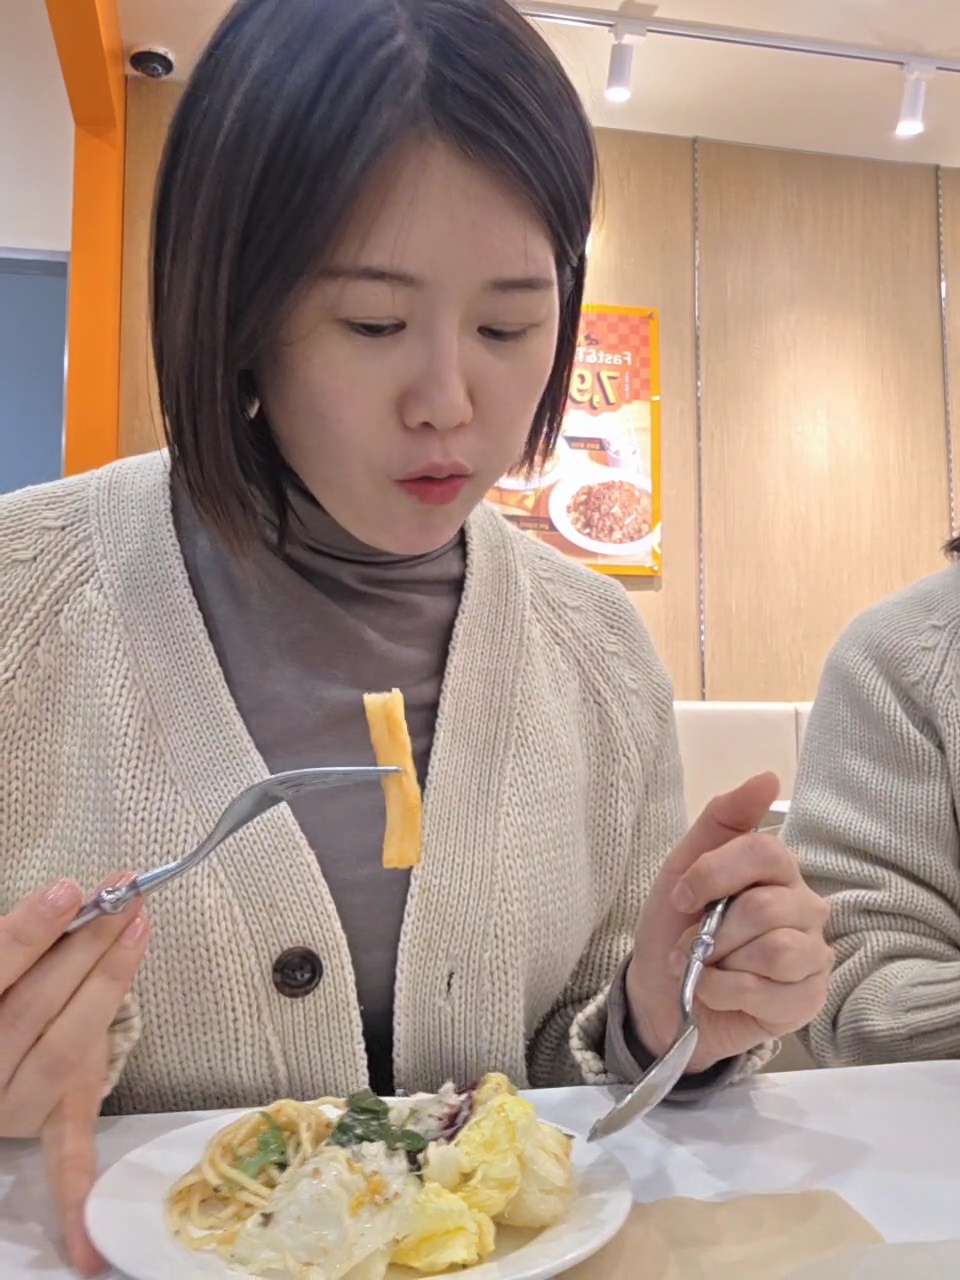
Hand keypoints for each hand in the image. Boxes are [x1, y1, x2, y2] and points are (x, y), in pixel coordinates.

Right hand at [0, 876, 149, 1274]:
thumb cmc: (3, 998)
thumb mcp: (1, 973)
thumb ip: (22, 945)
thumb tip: (77, 896)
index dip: (29, 932)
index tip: (72, 889)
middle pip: (29, 1008)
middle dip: (82, 946)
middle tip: (122, 897)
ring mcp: (5, 1106)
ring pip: (59, 1051)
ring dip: (104, 985)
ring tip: (137, 925)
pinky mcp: (41, 1123)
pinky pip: (61, 1161)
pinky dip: (76, 1201)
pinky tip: (89, 1251)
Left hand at [626, 773, 831, 1072]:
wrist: (660, 996)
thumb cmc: (677, 927)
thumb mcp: (683, 866)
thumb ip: (722, 818)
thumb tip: (768, 778)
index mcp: (777, 870)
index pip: (765, 853)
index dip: (714, 875)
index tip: (682, 897)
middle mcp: (804, 907)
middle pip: (765, 908)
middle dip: (712, 932)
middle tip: (690, 945)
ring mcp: (812, 954)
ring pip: (775, 951)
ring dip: (720, 964)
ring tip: (704, 968)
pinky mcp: (808, 998)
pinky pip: (770, 991)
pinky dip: (725, 992)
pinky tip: (717, 992)